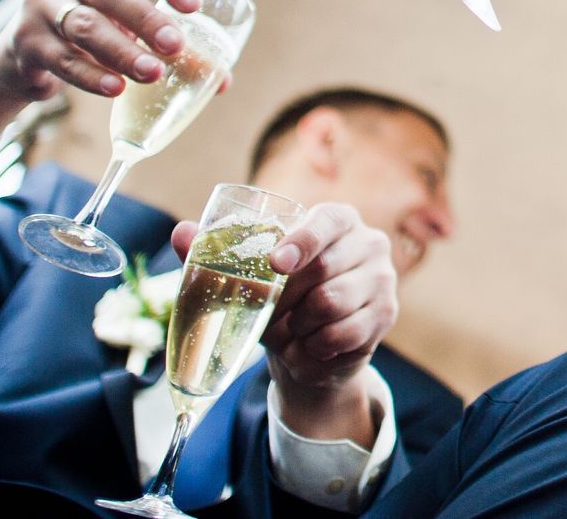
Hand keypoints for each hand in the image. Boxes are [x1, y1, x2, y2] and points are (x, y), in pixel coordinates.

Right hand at [0, 0, 203, 147]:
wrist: (21, 51)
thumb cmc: (91, 31)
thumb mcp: (123, 25)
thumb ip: (166, 45)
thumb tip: (221, 81)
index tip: (195, 7)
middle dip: (146, 18)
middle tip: (176, 46)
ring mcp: (41, 5)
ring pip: (85, 26)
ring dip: (122, 51)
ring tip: (153, 73)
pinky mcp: (25, 41)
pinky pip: (62, 59)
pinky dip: (91, 76)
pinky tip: (116, 88)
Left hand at [175, 204, 398, 442]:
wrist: (313, 347)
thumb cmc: (281, 297)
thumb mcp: (250, 274)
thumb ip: (213, 251)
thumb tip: (180, 233)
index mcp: (338, 219)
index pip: (327, 221)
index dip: (302, 241)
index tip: (276, 263)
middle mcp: (368, 242)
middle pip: (324, 269)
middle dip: (287, 299)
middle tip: (271, 312)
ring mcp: (383, 278)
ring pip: (331, 304)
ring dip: (299, 325)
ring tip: (291, 330)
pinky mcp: (386, 313)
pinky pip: (342, 334)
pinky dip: (314, 347)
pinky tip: (309, 345)